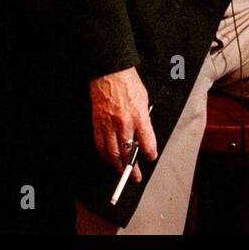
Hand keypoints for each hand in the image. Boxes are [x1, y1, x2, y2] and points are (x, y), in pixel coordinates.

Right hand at [89, 66, 157, 182]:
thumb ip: (144, 120)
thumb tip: (144, 135)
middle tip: (135, 177)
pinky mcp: (97, 122)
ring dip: (117, 165)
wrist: (109, 72)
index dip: (150, 153)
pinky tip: (109, 159)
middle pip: (127, 151)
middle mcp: (124, 122)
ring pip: (112, 152)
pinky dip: (105, 155)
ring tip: (121, 172)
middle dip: (132, 168)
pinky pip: (100, 144)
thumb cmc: (128, 83)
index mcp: (139, 115)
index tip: (150, 157)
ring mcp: (108, 123)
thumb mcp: (144, 100)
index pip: (147, 141)